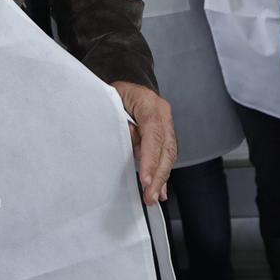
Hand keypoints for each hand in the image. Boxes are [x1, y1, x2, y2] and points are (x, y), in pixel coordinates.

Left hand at [115, 81, 175, 204]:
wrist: (130, 83)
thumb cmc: (118, 92)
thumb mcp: (111, 100)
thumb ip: (115, 121)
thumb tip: (120, 145)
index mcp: (150, 105)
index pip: (153, 136)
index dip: (150, 160)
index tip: (145, 180)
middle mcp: (163, 115)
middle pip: (166, 149)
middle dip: (158, 176)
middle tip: (150, 196)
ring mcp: (167, 124)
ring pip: (168, 155)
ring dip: (161, 178)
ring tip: (153, 196)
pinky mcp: (165, 134)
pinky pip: (166, 156)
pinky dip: (162, 173)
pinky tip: (161, 189)